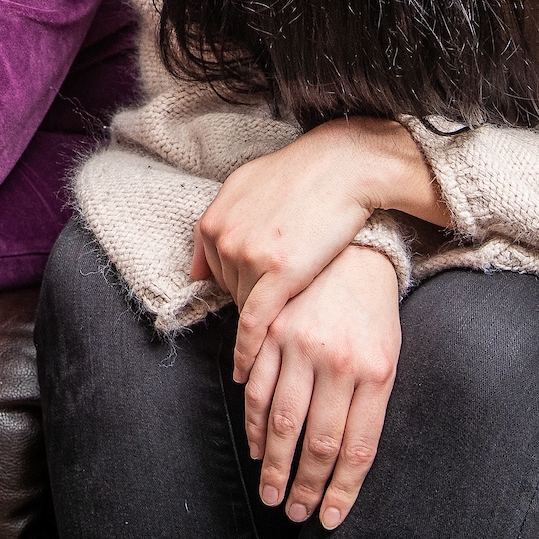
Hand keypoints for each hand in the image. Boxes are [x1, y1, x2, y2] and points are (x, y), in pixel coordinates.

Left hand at [190, 131, 377, 378]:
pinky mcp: (278, 275)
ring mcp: (249, 257)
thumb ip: (216, 224)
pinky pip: (254, 323)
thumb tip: (196, 272)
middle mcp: (224, 240)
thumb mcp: (243, 187)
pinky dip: (248, 350)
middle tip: (282, 297)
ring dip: (265, 314)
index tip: (258, 292)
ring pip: (245, 307)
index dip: (240, 284)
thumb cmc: (299, 176)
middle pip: (230, 292)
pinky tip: (247, 370)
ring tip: (287, 318)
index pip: (216, 273)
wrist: (341, 168)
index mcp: (213, 221)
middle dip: (254, 297)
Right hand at [243, 244, 399, 530]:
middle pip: (317, 441)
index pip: (357, 448)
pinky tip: (255, 444)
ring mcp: (301, 344)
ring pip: (281, 419)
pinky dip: (252, 420)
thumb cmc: (374, 314)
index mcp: (376, 372)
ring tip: (270, 491)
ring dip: (273, 462)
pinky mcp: (271, 329)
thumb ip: (369, 406)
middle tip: (292, 511)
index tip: (328, 518)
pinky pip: (255, 384)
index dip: (341, 490)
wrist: (354, 251)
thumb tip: (344, 462)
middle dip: (303, 485)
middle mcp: (338, 362)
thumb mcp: (388, 357)